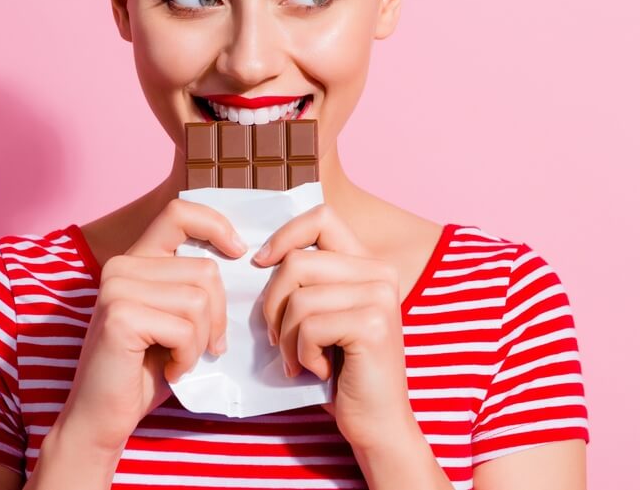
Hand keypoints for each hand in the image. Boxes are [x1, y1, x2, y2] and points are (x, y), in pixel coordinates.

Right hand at [55, 198, 247, 455]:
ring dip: (200, 340)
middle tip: (201, 347)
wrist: (103, 418)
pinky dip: (188, 356)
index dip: (216, 225)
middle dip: (216, 315)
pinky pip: (185, 328)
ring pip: (199, 300)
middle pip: (205, 270)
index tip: (238, 251)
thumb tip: (244, 255)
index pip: (179, 213)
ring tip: (179, 359)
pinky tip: (169, 370)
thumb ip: (193, 285)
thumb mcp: (175, 317)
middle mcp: (121, 266)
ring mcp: (116, 288)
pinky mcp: (120, 316)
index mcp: (135, 259)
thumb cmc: (145, 369)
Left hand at [254, 204, 416, 452]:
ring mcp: (380, 297)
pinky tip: (319, 370)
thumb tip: (259, 255)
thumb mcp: (325, 315)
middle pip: (297, 262)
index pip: (321, 217)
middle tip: (281, 339)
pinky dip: (302, 354)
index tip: (260, 263)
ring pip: (299, 298)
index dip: (284, 235)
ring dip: (288, 337)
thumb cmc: (342, 371)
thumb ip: (309, 282)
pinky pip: (308, 326)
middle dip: (274, 304)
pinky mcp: (372, 325)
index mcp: (369, 264)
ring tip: (303, 359)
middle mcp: (381, 272)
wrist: (377, 422)